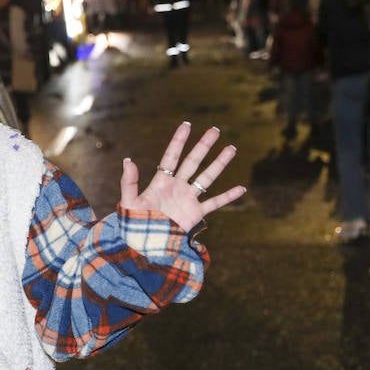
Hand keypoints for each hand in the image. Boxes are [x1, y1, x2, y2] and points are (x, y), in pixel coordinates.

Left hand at [121, 121, 245, 231]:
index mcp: (160, 182)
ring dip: (219, 163)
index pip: (171, 157)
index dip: (178, 141)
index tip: (186, 125)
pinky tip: (241, 188)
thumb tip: (128, 160)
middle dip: (203, 146)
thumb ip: (128, 182)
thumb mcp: (129, 202)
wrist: (145, 245)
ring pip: (207, 177)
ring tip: (231, 148)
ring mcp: (188, 199)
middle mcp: (176, 187)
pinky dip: (228, 197)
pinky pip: (215, 203)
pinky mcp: (196, 214)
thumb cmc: (134, 224)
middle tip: (215, 129)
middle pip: (193, 162)